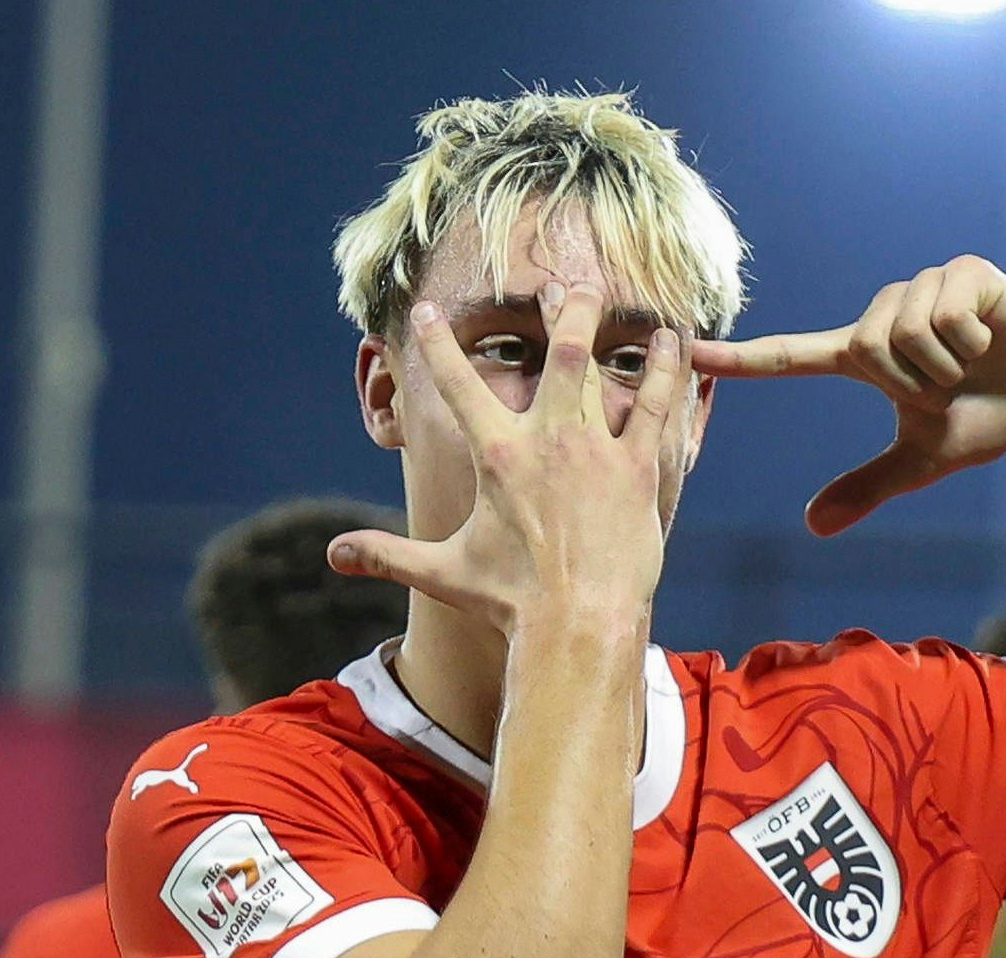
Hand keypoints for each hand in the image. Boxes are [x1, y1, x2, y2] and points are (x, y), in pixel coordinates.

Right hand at [329, 284, 688, 630]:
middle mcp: (548, 439)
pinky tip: (672, 340)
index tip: (426, 313)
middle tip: (556, 285)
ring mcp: (598, 451)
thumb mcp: (443, 571)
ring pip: (600, 369)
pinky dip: (665, 370)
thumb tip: (333, 557)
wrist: (577, 624)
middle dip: (557, 312)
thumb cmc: (510, 601)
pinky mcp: (638, 471)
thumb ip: (387, 554)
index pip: (457, 384)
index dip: (436, 345)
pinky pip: (656, 407)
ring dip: (601, 327)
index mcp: (498, 455)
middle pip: (555, 354)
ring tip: (601, 293)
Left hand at [693, 255, 1005, 535]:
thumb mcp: (923, 459)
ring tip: (971, 363)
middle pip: (867, 349)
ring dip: (946, 367)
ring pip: (907, 334)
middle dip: (915, 383)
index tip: (689, 353)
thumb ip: (869, 486)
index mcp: (864, 354)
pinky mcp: (963, 273)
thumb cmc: (984, 420)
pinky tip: (990, 339)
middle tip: (949, 388)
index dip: (742, 360)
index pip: (790, 357)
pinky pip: (945, 316)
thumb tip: (814, 526)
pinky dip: (971, 344)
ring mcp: (923, 287)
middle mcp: (884, 313)